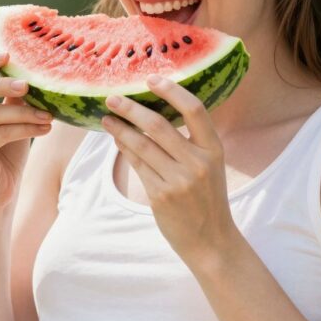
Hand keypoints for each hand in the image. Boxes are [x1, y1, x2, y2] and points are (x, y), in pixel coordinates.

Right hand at [0, 49, 53, 207]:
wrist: (0, 192)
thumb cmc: (7, 151)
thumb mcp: (11, 117)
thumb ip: (14, 95)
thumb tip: (36, 68)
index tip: (8, 53)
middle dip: (3, 84)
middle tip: (29, 84)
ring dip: (25, 112)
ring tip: (48, 114)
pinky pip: (1, 133)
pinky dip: (26, 128)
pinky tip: (45, 128)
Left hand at [101, 76, 236, 263]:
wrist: (211, 241)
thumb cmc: (207, 200)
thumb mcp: (210, 167)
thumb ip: (190, 144)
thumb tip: (154, 116)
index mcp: (214, 150)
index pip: (194, 109)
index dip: (172, 90)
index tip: (152, 79)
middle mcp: (197, 162)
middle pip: (158, 125)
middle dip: (130, 108)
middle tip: (112, 97)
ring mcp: (178, 180)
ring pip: (141, 145)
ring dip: (120, 129)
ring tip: (106, 119)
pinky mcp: (160, 196)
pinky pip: (137, 165)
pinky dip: (125, 150)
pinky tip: (117, 141)